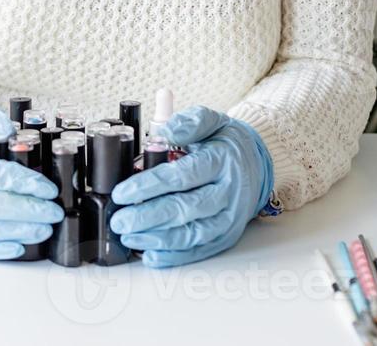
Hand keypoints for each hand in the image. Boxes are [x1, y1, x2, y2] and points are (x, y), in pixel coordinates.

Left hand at [109, 106, 273, 267]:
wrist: (256, 163)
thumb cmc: (226, 143)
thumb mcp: (211, 121)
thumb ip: (190, 123)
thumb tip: (167, 131)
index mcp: (221, 161)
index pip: (181, 176)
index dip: (149, 186)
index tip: (122, 193)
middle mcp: (228, 192)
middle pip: (186, 208)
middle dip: (148, 217)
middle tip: (119, 221)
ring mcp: (230, 217)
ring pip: (193, 234)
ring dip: (159, 239)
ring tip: (130, 237)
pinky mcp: (228, 235)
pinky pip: (201, 249)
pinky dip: (176, 256)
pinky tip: (152, 255)